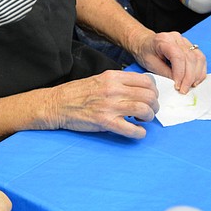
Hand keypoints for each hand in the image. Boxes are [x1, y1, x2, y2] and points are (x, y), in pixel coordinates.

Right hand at [43, 70, 158, 137]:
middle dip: (154, 105)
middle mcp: (113, 89)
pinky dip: (140, 133)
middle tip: (148, 111)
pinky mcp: (105, 122)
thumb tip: (140, 90)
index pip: (146, 81)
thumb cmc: (76, 93)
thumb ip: (119, 82)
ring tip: (142, 119)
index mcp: (112, 77)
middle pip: (149, 96)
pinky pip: (132, 130)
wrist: (56, 104)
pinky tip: (137, 131)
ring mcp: (109, 106)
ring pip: (144, 110)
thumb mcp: (99, 79)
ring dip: (148, 117)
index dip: (153, 91)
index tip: (150, 97)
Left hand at [129, 30, 206, 93]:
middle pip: (190, 58)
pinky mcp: (190, 46)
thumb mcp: (150, 64)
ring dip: (196, 75)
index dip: (180, 73)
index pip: (178, 57)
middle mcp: (177, 38)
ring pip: (198, 58)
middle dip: (188, 77)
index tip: (178, 86)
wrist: (144, 43)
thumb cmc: (145, 53)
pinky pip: (200, 58)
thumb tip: (179, 84)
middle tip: (184, 90)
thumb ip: (165, 73)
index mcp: (164, 40)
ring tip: (190, 86)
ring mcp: (185, 41)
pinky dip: (199, 71)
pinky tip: (194, 80)